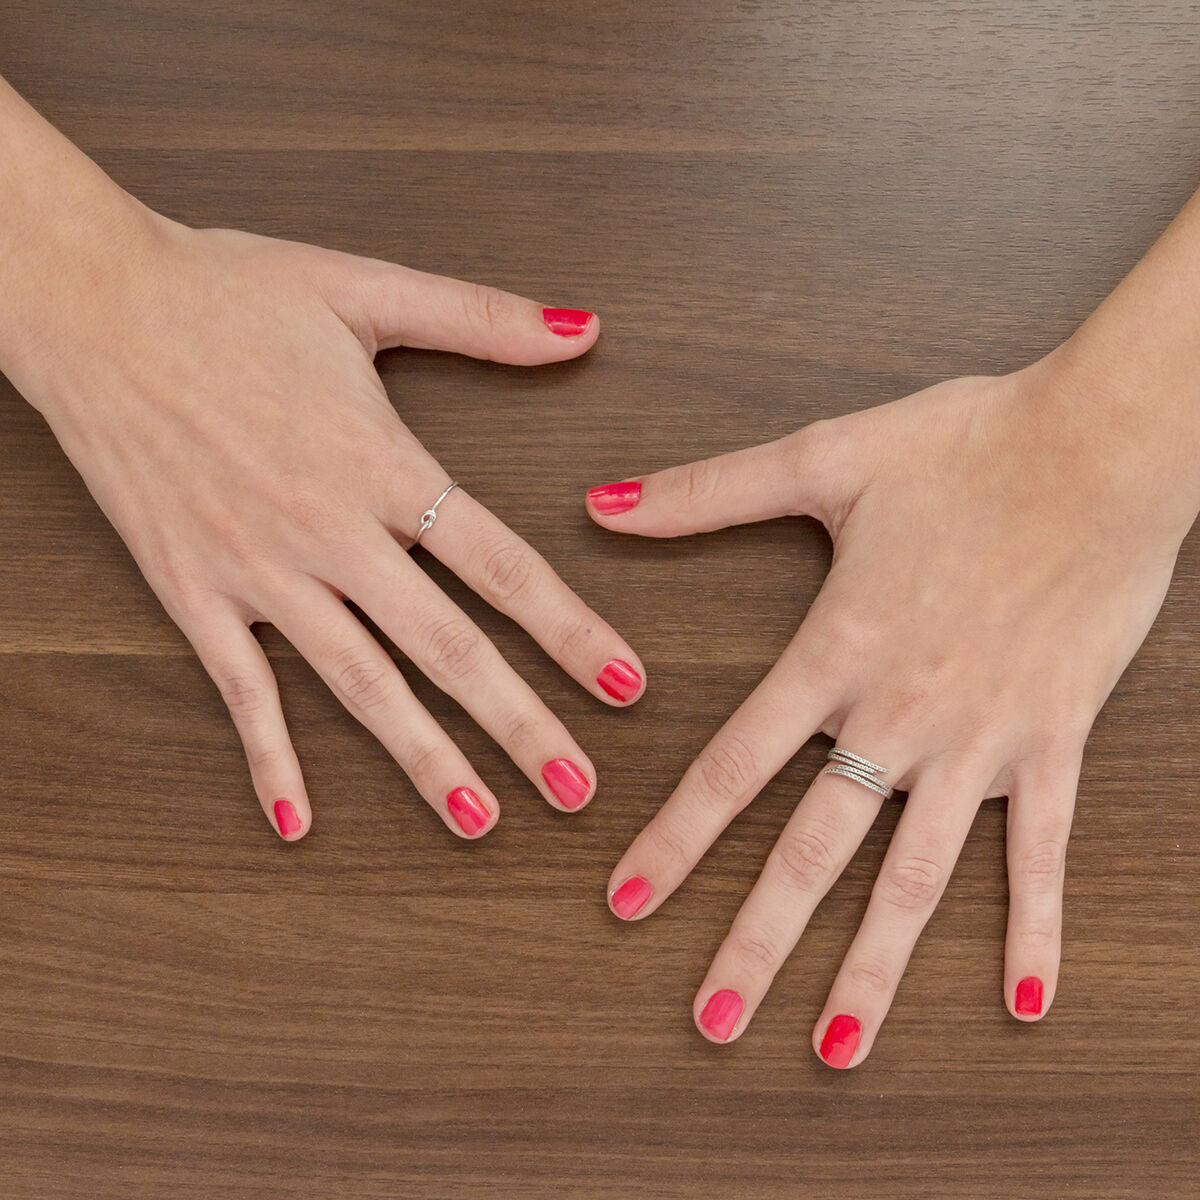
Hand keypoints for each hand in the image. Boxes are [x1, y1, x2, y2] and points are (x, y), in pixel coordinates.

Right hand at [12, 209, 644, 840]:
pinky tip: (298, 824)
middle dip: (519, 724)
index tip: (627, 686)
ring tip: (481, 822)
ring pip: (358, 684)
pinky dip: (270, 759)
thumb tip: (584, 329)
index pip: (501, 564)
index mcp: (383, 462)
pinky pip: (241, 690)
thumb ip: (482, 319)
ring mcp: (260, 570)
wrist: (90, 305)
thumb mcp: (364, 287)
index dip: (571, 630)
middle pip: (445, 646)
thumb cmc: (226, 293)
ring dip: (425, 759)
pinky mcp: (193, 591)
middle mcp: (330, 530)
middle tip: (577, 789)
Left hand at [590, 360, 1195, 1066]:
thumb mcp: (823, 456)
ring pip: (916, 877)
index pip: (733, 768)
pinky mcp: (1054, 740)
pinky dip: (1032, 927)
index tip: (628, 903)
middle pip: (813, 851)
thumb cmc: (967, 443)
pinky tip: (1022, 1001)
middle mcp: (901, 713)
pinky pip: (1040, 852)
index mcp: (837, 650)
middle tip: (712, 1024)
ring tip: (835, 1048)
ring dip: (873, 968)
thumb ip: (706, 492)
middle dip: (756, 942)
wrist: (1102, 443)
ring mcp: (982, 739)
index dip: (673, 840)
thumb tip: (602, 503)